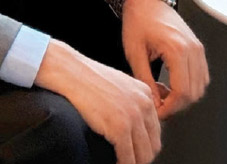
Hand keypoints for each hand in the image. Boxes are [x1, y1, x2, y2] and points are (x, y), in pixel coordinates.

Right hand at [34, 39, 161, 163]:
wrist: (71, 71)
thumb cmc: (88, 77)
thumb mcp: (119, 84)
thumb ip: (131, 101)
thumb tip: (133, 123)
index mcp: (145, 94)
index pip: (156, 131)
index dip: (147, 146)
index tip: (139, 153)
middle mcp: (143, 105)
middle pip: (153, 145)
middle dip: (143, 158)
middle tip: (132, 161)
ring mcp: (132, 117)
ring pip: (143, 155)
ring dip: (135, 163)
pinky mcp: (119, 128)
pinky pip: (127, 158)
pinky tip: (115, 163)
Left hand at [121, 0, 209, 118]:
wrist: (145, 0)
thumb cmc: (138, 21)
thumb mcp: (135, 53)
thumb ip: (145, 80)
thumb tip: (154, 103)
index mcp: (177, 49)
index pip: (183, 92)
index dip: (170, 108)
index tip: (157, 112)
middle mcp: (192, 49)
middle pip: (194, 92)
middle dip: (177, 105)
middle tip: (158, 105)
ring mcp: (198, 48)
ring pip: (200, 86)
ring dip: (184, 96)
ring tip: (163, 94)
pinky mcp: (197, 48)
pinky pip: (201, 75)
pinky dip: (189, 85)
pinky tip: (171, 84)